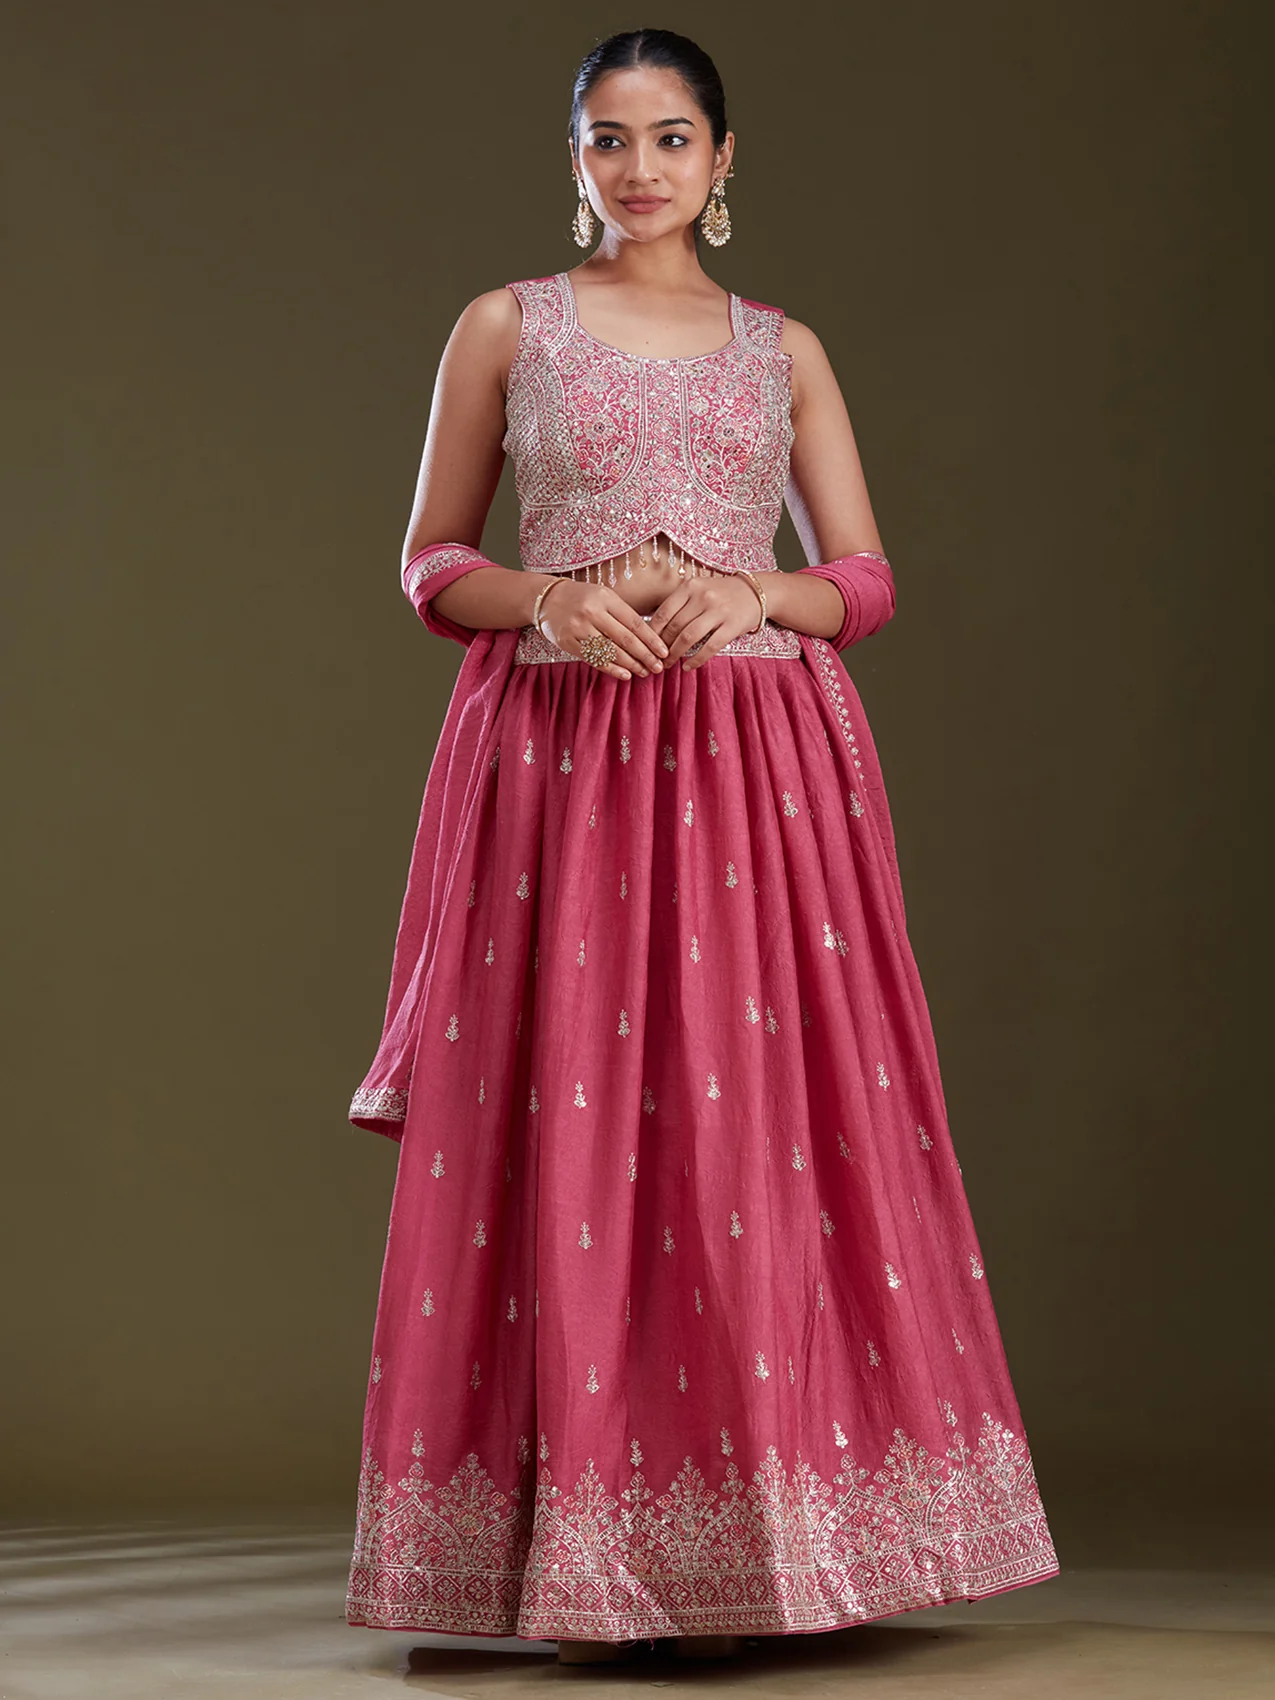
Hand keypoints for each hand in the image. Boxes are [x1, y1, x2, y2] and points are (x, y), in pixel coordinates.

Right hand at [537, 580, 669, 680]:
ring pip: (611, 652)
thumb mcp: (604, 597)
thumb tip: (650, 639)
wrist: (547, 599)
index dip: (651, 640)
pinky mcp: (568, 642)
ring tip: (644, 672)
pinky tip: (625, 675)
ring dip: (631, 665)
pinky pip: (594, 659)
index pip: (634, 622)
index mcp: (605, 598)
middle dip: (645, 656)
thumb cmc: (583, 598)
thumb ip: (623, 614)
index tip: (664, 652)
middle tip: (657, 667)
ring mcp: (578, 628)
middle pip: (625, 639)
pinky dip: (612, 669)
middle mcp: (592, 612)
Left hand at [647, 574, 762, 669]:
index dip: (652, 632)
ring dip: (675, 654)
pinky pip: (710, 647)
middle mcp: (703, 596)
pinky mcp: (732, 626)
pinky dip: (696, 660)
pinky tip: (688, 666)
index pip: (664, 612)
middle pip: (675, 626)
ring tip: (669, 664)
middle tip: (656, 658)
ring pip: (689, 637)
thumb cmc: (722, 593)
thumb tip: (654, 629)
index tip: (646, 645)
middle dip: (662, 646)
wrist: (756, 592)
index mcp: (691, 586)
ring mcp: (719, 611)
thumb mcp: (699, 589)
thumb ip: (680, 604)